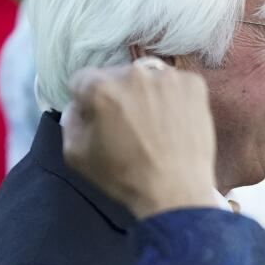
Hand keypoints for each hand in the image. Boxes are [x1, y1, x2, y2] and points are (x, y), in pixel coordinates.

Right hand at [62, 58, 217, 218]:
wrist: (177, 191)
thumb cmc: (123, 176)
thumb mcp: (76, 154)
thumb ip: (70, 120)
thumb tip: (78, 104)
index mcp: (100, 88)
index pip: (83, 80)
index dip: (88, 101)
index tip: (100, 118)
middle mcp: (134, 73)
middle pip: (117, 76)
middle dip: (118, 95)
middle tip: (130, 123)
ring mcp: (168, 77)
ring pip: (148, 78)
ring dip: (146, 94)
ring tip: (155, 123)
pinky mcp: (194, 84)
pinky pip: (176, 84)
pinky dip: (173, 98)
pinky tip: (174, 121)